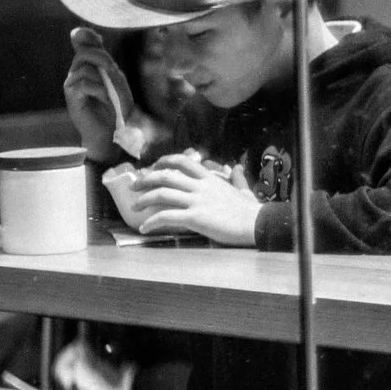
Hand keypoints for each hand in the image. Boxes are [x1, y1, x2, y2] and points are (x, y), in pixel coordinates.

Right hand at [65, 26, 142, 162]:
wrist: (112, 130)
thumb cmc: (116, 107)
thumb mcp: (117, 81)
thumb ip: (107, 63)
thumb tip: (95, 44)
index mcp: (89, 66)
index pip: (82, 44)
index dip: (85, 35)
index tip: (93, 36)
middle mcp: (77, 72)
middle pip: (83, 53)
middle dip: (101, 57)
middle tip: (113, 70)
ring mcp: (72, 84)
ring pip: (83, 67)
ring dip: (102, 79)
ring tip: (109, 93)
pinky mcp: (71, 96)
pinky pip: (83, 83)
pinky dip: (99, 90)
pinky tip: (104, 99)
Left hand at [128, 152, 262, 245]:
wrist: (256, 223)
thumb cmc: (251, 209)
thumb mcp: (243, 189)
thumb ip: (236, 177)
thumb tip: (235, 168)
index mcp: (209, 178)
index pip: (182, 161)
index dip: (164, 161)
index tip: (153, 166)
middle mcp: (200, 186)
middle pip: (166, 176)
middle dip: (146, 180)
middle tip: (134, 187)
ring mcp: (197, 201)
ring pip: (162, 194)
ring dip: (144, 200)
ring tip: (134, 208)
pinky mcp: (195, 217)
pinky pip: (167, 216)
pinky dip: (152, 221)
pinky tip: (145, 228)